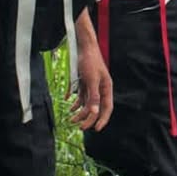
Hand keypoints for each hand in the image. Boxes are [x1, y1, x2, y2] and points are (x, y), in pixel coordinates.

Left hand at [69, 14, 112, 130]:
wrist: (83, 46)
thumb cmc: (90, 61)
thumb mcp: (91, 80)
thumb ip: (93, 96)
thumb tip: (94, 112)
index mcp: (106, 88)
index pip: (107, 108)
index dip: (102, 119)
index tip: (96, 129)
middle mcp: (101, 88)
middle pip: (96, 108)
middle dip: (89, 118)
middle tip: (80, 127)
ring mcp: (93, 86)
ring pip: (88, 104)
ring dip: (80, 112)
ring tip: (71, 120)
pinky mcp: (85, 83)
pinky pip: (81, 97)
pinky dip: (76, 103)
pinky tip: (70, 106)